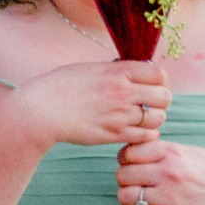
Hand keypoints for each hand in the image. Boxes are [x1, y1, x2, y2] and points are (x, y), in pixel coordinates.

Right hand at [0, 60, 169, 149]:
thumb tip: (138, 74)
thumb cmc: (60, 86)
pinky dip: (145, 134)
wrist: (40, 111)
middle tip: (146, 102)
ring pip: (158, 118)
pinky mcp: (114, 134)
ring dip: (152, 118)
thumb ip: (116, 71)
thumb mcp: (89, 69)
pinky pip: (146, 135)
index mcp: (117, 72)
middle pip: (164, 97)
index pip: (159, 74)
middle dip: (158, 100)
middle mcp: (122, 92)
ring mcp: (119, 115)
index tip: (148, 84)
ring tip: (138, 117)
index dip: (157, 80)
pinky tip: (132, 129)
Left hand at [115, 137, 204, 204]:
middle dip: (125, 179)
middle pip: (123, 174)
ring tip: (137, 198)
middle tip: (134, 183)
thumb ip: (166, 149)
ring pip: (125, 196)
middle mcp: (168, 174)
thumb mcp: (194, 153)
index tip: (131, 164)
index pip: (129, 152)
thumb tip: (139, 148)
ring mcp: (168, 197)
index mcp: (172, 154)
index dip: (126, 158)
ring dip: (127, 198)